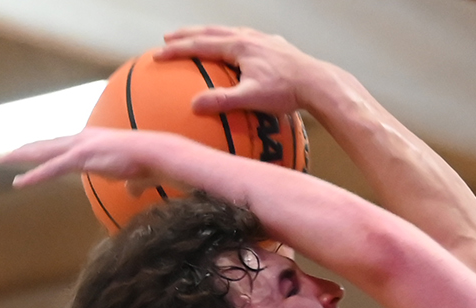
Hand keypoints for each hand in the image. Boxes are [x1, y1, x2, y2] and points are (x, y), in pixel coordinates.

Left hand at [4, 127, 209, 194]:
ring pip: (43, 153)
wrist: (158, 153)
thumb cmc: (150, 164)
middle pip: (46, 145)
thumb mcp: (135, 175)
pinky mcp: (82, 157)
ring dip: (20, 158)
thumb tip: (132, 191)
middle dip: (23, 150)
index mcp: (92, 141)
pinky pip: (51, 169)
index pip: (61, 146)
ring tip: (0, 161)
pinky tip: (18, 182)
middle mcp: (82, 139)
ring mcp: (80, 146)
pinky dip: (34, 176)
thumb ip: (130, 183)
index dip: (43, 151)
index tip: (28, 153)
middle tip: (3, 155)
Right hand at [160, 26, 341, 119]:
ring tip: (199, 39)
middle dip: (188, 35)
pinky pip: (247, 39)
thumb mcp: (251, 98)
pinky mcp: (275, 46)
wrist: (318, 83)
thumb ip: (222, 101)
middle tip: (169, 38)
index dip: (177, 50)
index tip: (158, 55)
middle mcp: (249, 37)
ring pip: (229, 32)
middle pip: (211, 32)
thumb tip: (194, 106)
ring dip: (210, 35)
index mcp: (239, 46)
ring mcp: (263, 39)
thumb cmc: (286, 92)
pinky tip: (236, 50)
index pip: (200, 45)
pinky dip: (232, 41)